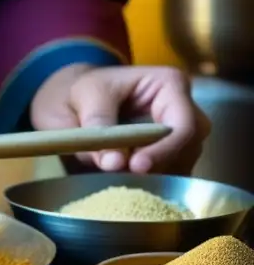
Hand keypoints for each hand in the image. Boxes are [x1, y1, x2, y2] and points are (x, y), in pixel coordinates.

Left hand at [30, 64, 210, 174]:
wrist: (73, 98)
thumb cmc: (82, 90)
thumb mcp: (84, 97)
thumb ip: (97, 125)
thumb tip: (115, 163)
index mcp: (169, 83)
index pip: (182, 123)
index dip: (164, 149)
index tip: (136, 167)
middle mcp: (184, 107)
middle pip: (190, 145)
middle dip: (161, 164)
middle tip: (127, 176)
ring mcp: (181, 131)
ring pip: (183, 162)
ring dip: (157, 174)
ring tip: (123, 177)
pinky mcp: (171, 152)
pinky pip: (172, 171)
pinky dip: (153, 179)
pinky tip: (129, 181)